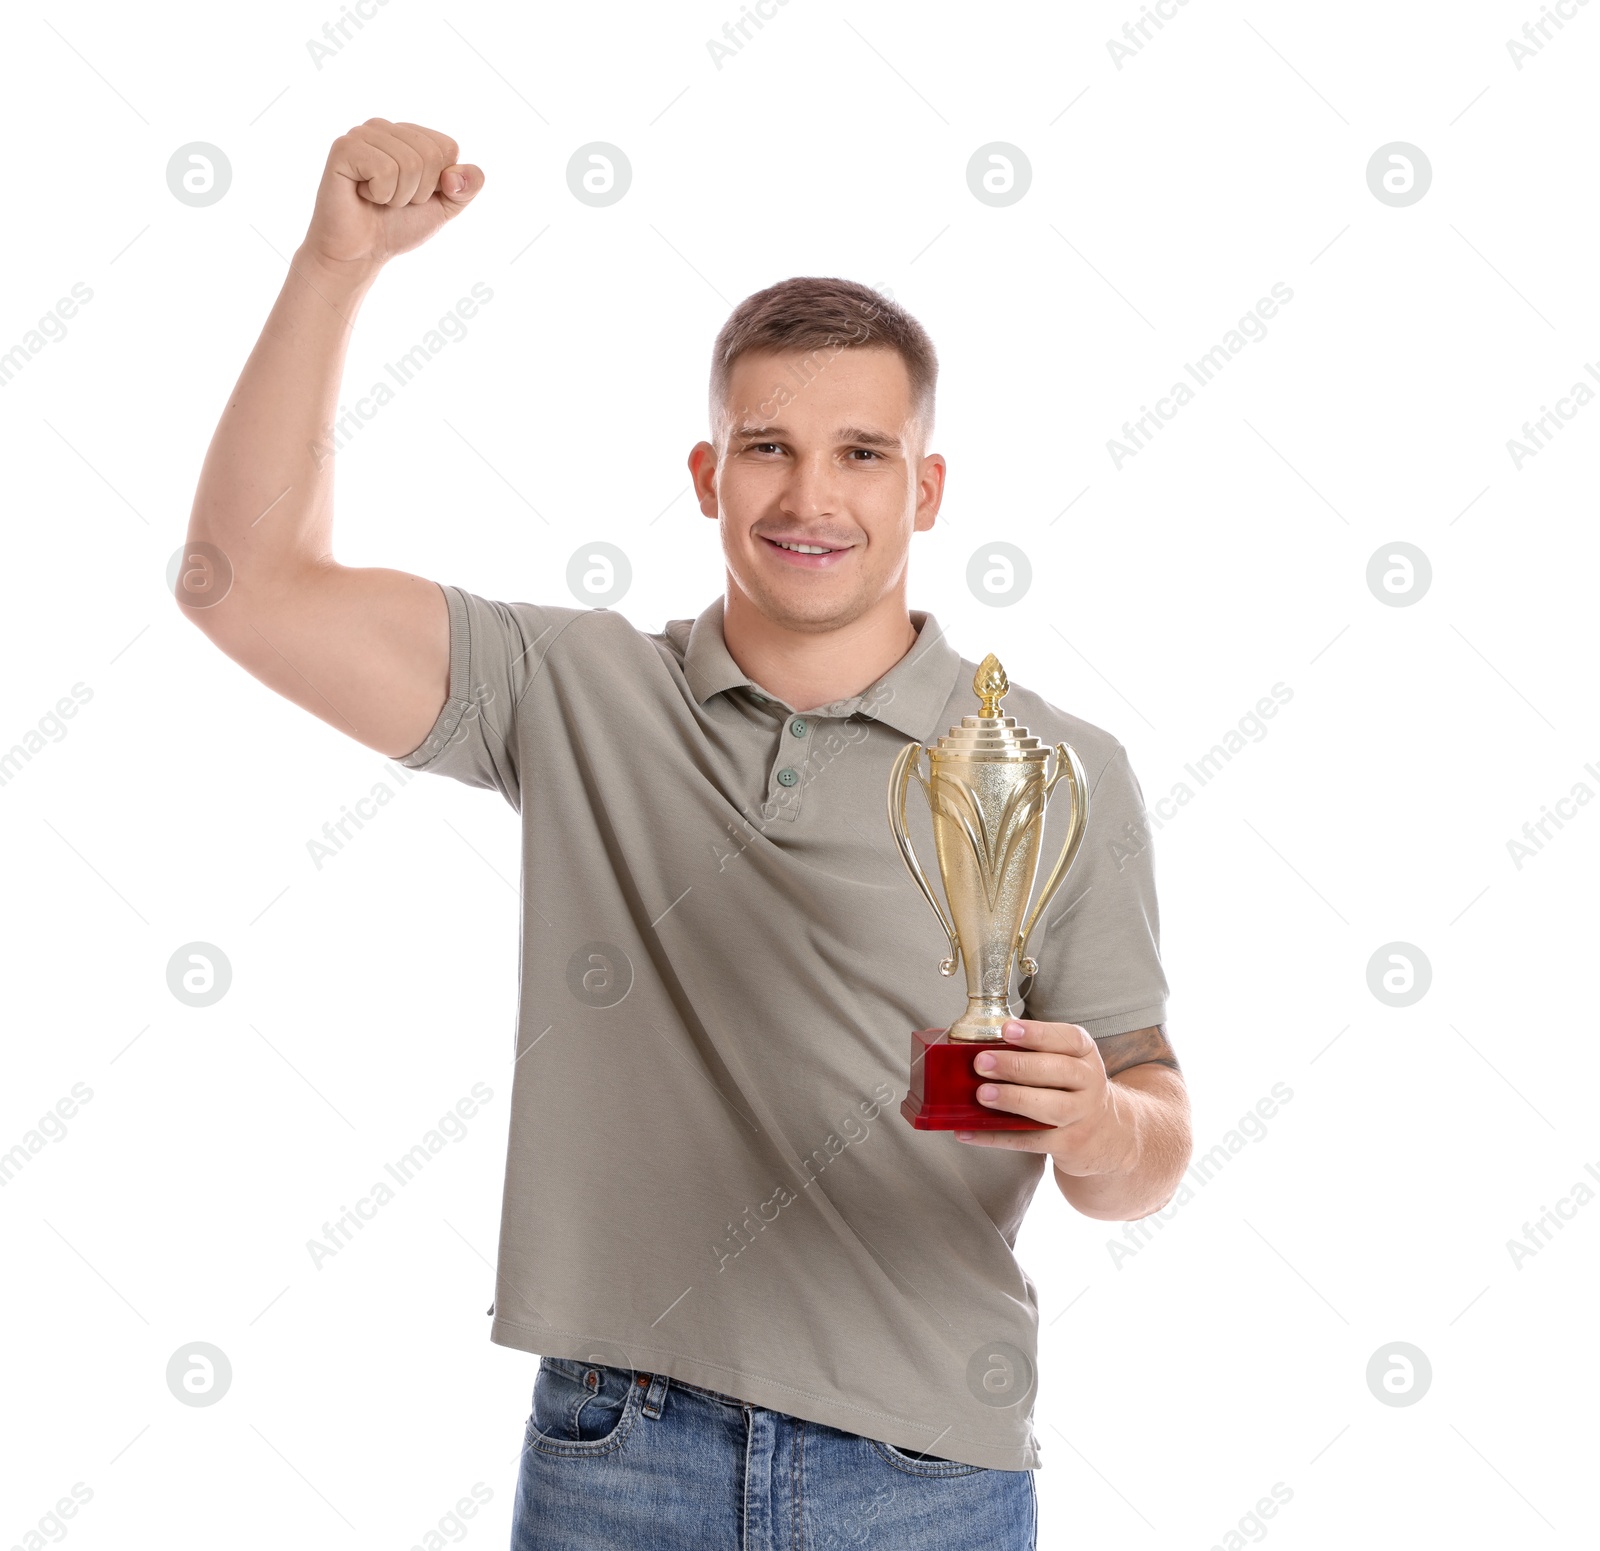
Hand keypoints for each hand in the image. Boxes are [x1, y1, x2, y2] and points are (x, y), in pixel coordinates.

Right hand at [301, 118, 482, 275]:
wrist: (362, 251)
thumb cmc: (398, 226)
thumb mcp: (444, 207)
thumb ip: (467, 187)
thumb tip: (462, 172)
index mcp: (410, 135)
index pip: (448, 147)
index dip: (439, 183)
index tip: (415, 195)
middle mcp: (386, 127)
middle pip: (430, 155)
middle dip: (419, 192)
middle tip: (393, 200)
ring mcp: (362, 134)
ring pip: (409, 163)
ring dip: (398, 196)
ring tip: (377, 198)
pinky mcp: (344, 148)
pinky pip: (384, 170)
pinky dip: (380, 194)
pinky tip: (362, 194)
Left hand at [955, 1018, 1137, 1176]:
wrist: (1104, 1133)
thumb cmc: (1070, 1088)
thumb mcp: (1066, 1061)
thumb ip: (1032, 1050)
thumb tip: (974, 1044)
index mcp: (1085, 1055)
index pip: (1069, 1039)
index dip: (1038, 1033)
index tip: (1007, 1029)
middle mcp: (1089, 1083)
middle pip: (1060, 1071)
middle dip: (1018, 1066)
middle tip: (982, 1062)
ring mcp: (1081, 1116)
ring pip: (1052, 1108)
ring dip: (1014, 1099)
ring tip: (982, 1094)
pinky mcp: (1068, 1144)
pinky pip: (1030, 1141)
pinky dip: (997, 1137)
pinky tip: (969, 1132)